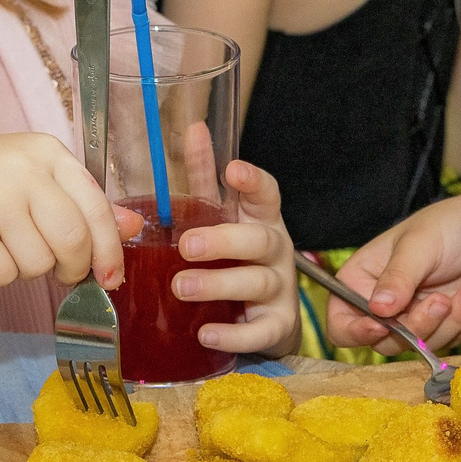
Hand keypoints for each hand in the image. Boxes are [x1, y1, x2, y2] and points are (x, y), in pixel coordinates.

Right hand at [0, 134, 121, 291]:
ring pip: (40, 263)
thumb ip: (80, 202)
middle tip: (58, 273)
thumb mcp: (30, 180)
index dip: (110, 248)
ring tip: (0, 244)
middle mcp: (22, 170)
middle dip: (72, 268)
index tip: (112, 276)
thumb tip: (132, 227)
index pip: (96, 206)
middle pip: (74, 240)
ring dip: (26, 268)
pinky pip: (5, 276)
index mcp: (45, 152)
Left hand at [167, 159, 299, 356]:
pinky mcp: (276, 326)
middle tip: (187, 245)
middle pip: (259, 240)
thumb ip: (207, 179)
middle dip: (224, 240)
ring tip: (181, 287)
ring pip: (256, 282)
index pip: (266, 195)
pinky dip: (232, 333)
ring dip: (218, 284)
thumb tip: (194, 128)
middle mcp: (275, 252)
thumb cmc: (238, 258)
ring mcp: (279, 289)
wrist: (268, 318)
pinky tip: (205, 333)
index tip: (231, 170)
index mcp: (262, 220)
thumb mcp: (225, 217)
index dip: (252, 181)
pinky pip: (260, 331)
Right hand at [322, 191, 460, 355]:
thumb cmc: (449, 225)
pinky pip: (452, 339)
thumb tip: (378, 309)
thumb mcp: (420, 244)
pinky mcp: (443, 328)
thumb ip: (399, 276)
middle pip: (386, 341)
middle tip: (442, 300)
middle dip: (419, 324)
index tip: (382, 325)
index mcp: (363, 280)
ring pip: (423, 345)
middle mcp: (384, 306)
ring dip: (453, 318)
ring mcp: (414, 320)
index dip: (355, 331)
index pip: (342, 322)